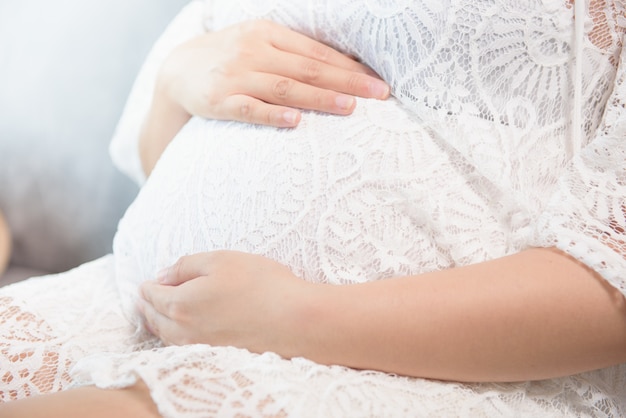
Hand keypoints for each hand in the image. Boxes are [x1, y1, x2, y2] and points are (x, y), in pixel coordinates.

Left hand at [137, 251, 316, 356]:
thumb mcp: (220, 260)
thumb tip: (162, 276)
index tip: (146, 282)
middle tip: (143, 299)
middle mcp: (184, 330)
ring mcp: (200, 346)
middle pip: (154, 319)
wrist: (295, 319)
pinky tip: (183, 330)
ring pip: (167, 336)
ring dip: (158, 323)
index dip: (147, 286)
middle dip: (147, 307)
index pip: (151, 296)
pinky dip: (175, 336)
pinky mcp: (217, 355)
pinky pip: (184, 345)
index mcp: (179, 304)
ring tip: (156, 315)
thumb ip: (185, 266)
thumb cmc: (260, 284)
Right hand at [157, 19, 390, 127]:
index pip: (316, 52)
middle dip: (347, 82)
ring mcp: (236, 76)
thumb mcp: (259, 43)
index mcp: (268, 34)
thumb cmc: (230, 58)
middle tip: (379, 95)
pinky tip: (295, 122)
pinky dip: (272, 115)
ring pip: (285, 88)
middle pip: (308, 68)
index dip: (349, 67)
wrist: (178, 70)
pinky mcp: (220, 101)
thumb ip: (293, 53)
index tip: (377, 81)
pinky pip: (249, 109)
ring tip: (350, 108)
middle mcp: (254, 51)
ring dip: (319, 97)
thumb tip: (341, 67)